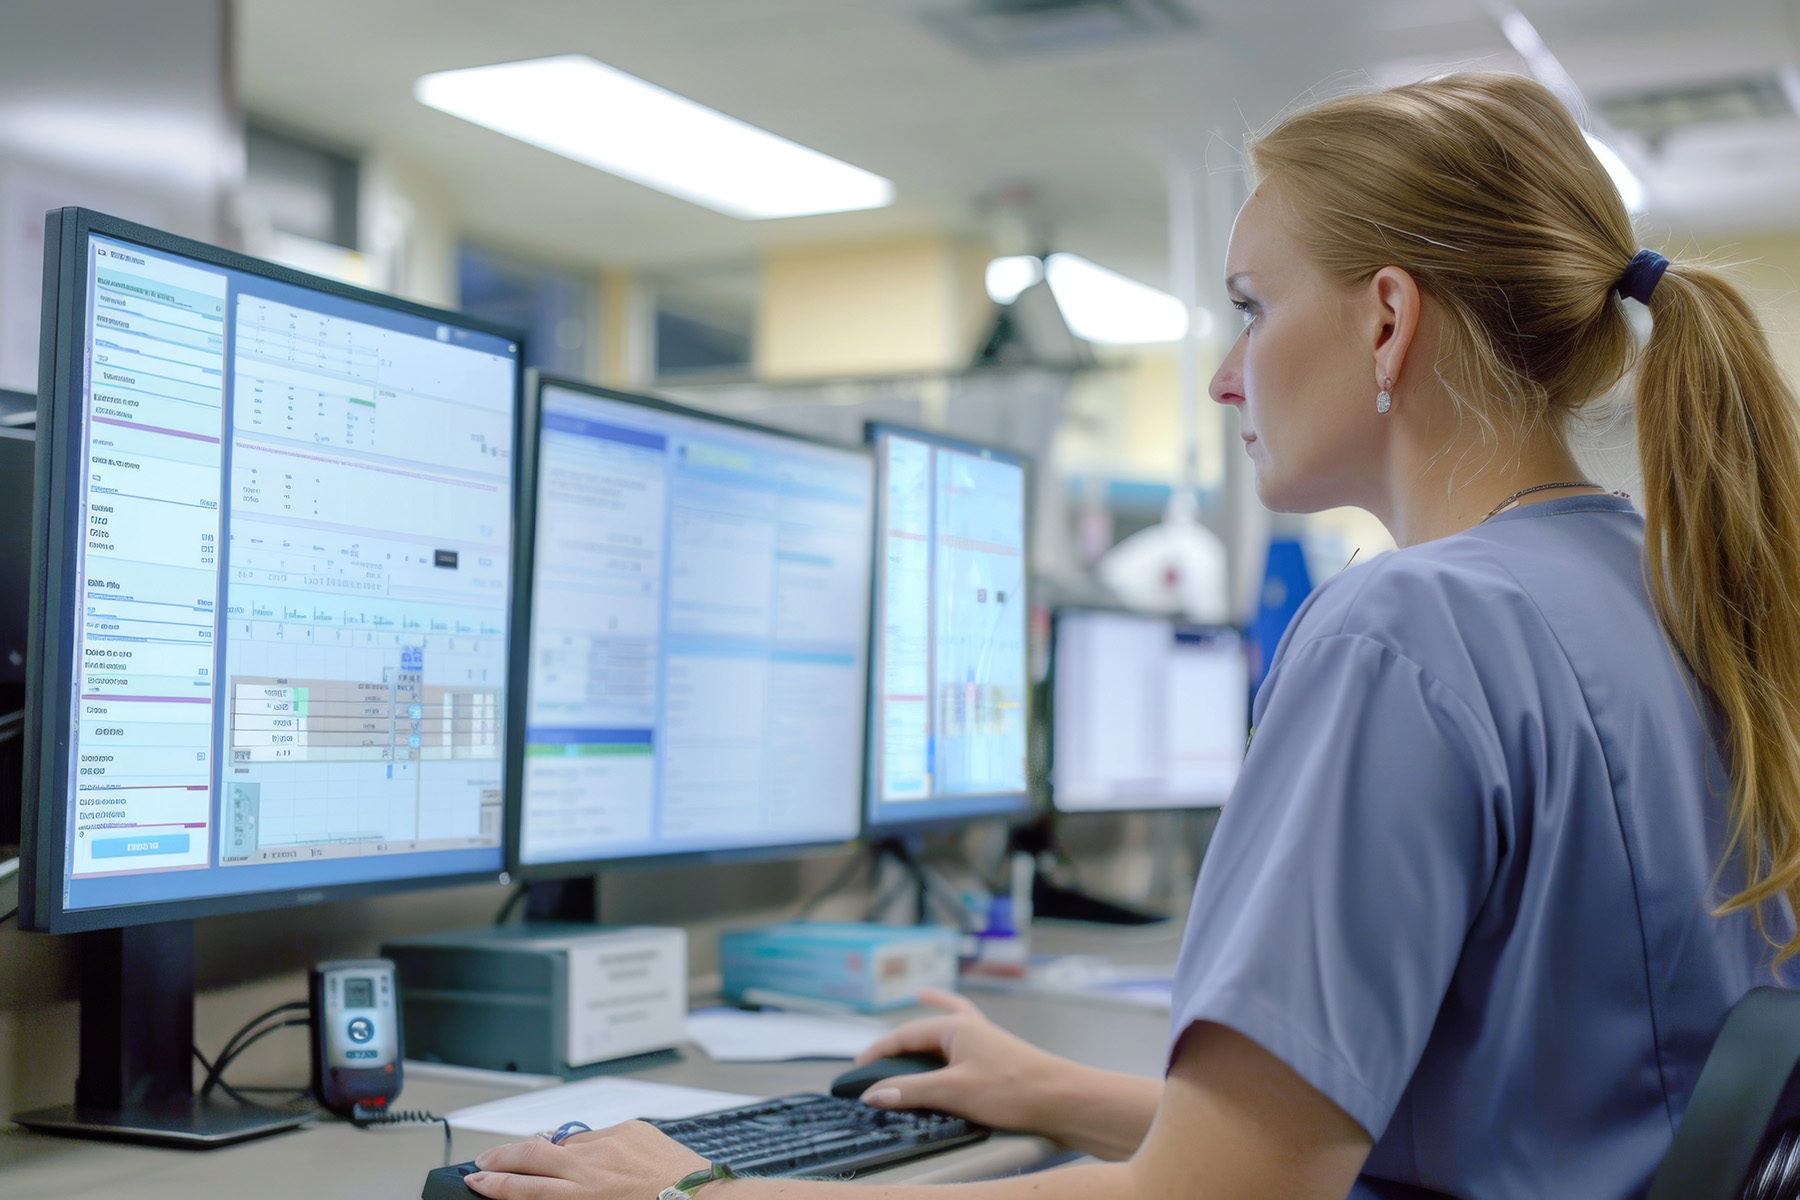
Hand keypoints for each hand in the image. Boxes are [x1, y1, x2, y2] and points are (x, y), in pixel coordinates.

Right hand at [465, 1120, 707, 1198]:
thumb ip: (565, 1199)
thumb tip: (543, 1191)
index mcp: (581, 1196)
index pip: (522, 1188)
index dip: (492, 1184)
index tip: (475, 1180)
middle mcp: (590, 1167)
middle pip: (528, 1155)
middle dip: (499, 1157)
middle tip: (483, 1161)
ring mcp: (609, 1143)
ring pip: (561, 1142)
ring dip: (546, 1151)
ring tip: (537, 1161)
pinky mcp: (628, 1128)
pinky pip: (597, 1135)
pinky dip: (588, 1146)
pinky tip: (593, 1158)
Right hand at [852, 989, 1078, 1135]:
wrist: (1064, 1100)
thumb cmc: (1015, 1090)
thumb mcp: (954, 1091)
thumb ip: (911, 1091)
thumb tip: (873, 1093)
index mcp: (956, 1027)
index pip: (904, 1035)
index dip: (877, 1053)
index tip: (858, 1071)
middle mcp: (969, 1027)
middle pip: (922, 1031)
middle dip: (897, 1042)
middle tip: (873, 1062)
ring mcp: (985, 1040)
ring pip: (946, 1028)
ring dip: (926, 1028)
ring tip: (916, 1004)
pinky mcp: (997, 1057)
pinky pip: (968, 1036)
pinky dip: (955, 1029)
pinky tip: (955, 1024)